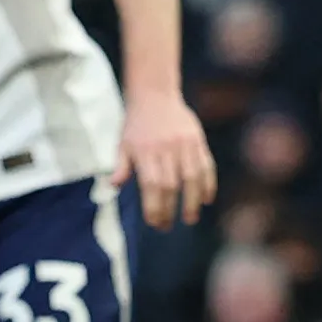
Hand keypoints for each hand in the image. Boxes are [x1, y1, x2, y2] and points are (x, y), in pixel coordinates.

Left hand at [116, 88, 216, 229]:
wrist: (155, 95)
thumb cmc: (136, 124)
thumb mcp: (122, 143)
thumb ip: (120, 166)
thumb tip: (113, 186)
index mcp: (144, 151)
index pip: (152, 185)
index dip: (154, 206)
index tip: (154, 222)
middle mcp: (166, 149)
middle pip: (171, 185)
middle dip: (170, 209)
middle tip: (166, 226)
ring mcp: (185, 144)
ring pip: (193, 177)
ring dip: (193, 201)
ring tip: (190, 218)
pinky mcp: (198, 141)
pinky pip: (207, 165)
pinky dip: (208, 184)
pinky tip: (206, 199)